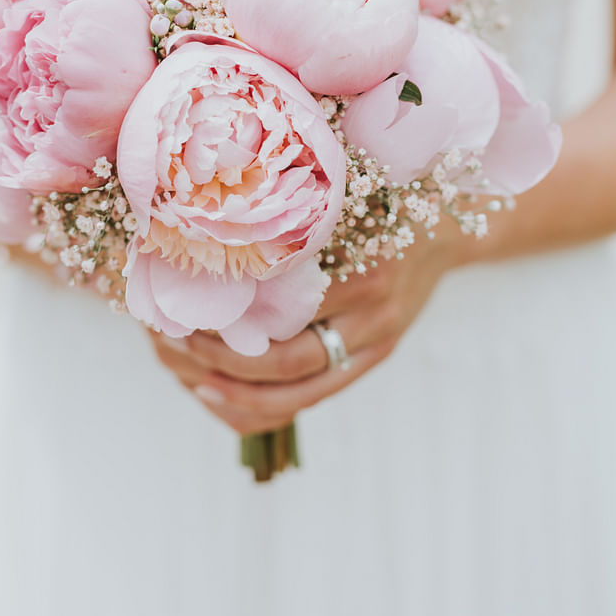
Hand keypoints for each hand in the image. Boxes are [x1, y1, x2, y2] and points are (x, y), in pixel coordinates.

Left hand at [151, 223, 466, 435]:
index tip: (180, 306)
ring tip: (191, 378)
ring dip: (238, 394)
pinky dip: (265, 408)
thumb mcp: (344, 207)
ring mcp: (375, 346)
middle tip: (172, 342)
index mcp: (362, 271)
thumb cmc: (380, 210)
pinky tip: (226, 398)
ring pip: (298, 394)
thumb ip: (296, 232)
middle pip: (288, 361)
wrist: (443, 236)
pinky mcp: (372, 360)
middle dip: (222, 358)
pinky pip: (313, 399)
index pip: (283, 307)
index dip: (228, 315)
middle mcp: (372, 317)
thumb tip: (211, 242)